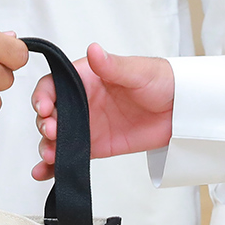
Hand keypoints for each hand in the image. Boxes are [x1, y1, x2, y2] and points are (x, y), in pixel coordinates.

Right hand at [32, 43, 174, 179]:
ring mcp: (87, 125)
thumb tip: (93, 51)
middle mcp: (82, 101)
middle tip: (52, 132)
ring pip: (56, 137)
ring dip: (47, 146)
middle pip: (50, 113)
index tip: (43, 108)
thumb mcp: (137, 72)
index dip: (42, 96)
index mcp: (87, 78)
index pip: (53, 85)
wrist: (182, 110)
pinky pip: (70, 155)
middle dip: (44, 124)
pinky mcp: (96, 146)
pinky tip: (44, 173)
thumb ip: (112, 66)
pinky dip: (55, 166)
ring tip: (51, 155)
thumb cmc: (161, 81)